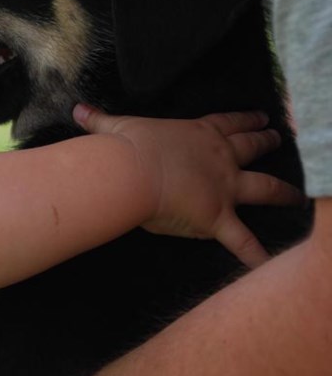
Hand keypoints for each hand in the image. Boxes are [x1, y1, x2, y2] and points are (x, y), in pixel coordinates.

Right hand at [74, 105, 304, 267]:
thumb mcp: (116, 127)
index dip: (245, 120)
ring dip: (283, 192)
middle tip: (279, 142)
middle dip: (267, 144)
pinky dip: (257, 254)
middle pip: (252, 148)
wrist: (133, 171)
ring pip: (265, 188)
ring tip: (297, 196)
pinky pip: (242, 240)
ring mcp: (224, 187)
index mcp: (199, 134)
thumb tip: (78, 110)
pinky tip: (272, 265)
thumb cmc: (127, 147)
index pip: (229, 123)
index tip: (259, 117)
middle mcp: (220, 158)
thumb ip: (100, 119)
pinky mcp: (218, 216)